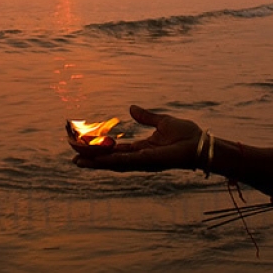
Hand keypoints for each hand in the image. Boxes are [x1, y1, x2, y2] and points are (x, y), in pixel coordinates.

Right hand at [73, 105, 201, 171]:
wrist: (201, 143)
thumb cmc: (187, 135)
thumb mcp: (162, 122)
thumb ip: (146, 117)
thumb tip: (131, 108)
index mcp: (141, 149)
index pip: (115, 151)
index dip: (98, 150)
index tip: (82, 148)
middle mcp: (139, 158)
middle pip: (109, 159)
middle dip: (90, 158)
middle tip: (71, 154)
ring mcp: (143, 161)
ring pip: (113, 163)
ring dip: (95, 162)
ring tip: (77, 160)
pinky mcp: (148, 160)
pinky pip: (126, 161)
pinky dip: (110, 161)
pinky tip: (96, 160)